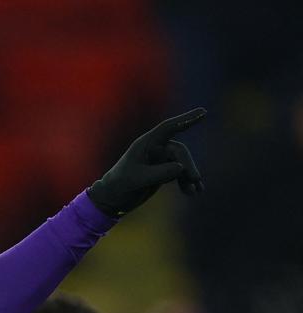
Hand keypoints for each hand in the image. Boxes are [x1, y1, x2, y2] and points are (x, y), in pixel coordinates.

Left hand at [87, 108, 205, 216]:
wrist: (112, 198)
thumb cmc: (119, 185)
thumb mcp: (137, 180)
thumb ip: (158, 173)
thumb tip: (181, 167)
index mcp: (145, 144)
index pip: (168, 127)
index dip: (185, 119)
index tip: (203, 112)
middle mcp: (155, 149)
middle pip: (179, 152)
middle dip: (189, 165)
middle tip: (195, 179)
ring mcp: (160, 160)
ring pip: (182, 164)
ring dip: (189, 177)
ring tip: (196, 191)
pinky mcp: (163, 172)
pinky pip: (180, 173)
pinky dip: (186, 182)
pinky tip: (194, 192)